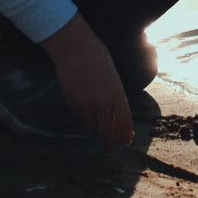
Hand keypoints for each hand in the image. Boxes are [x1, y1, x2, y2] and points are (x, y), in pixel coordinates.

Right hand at [37, 13, 133, 149]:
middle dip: (109, 143)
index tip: (125, 142)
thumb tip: (116, 119)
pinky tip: (83, 106)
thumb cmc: (98, 60)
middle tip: (110, 148)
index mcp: (117, 95)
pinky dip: (82, 116)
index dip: (125, 136)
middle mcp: (102, 102)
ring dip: (94, 130)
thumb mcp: (113, 79)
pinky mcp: (72, 103)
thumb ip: (115, 99)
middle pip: (106, 132)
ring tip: (96, 127)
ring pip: (90, 128)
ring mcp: (86, 103)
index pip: (125, 123)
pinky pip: (79, 116)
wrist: (76, 48)